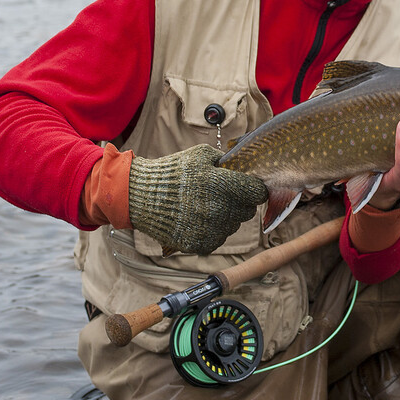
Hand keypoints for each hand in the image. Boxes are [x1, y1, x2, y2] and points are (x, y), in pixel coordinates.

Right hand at [128, 144, 267, 254]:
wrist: (141, 196)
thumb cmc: (172, 172)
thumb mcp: (201, 156)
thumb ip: (227, 162)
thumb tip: (243, 169)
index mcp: (224, 185)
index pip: (258, 193)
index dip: (254, 189)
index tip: (247, 187)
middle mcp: (221, 210)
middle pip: (247, 211)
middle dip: (239, 203)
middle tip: (221, 196)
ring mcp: (211, 229)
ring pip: (233, 226)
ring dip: (225, 218)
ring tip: (202, 207)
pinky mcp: (201, 244)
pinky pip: (218, 238)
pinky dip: (211, 231)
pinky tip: (196, 220)